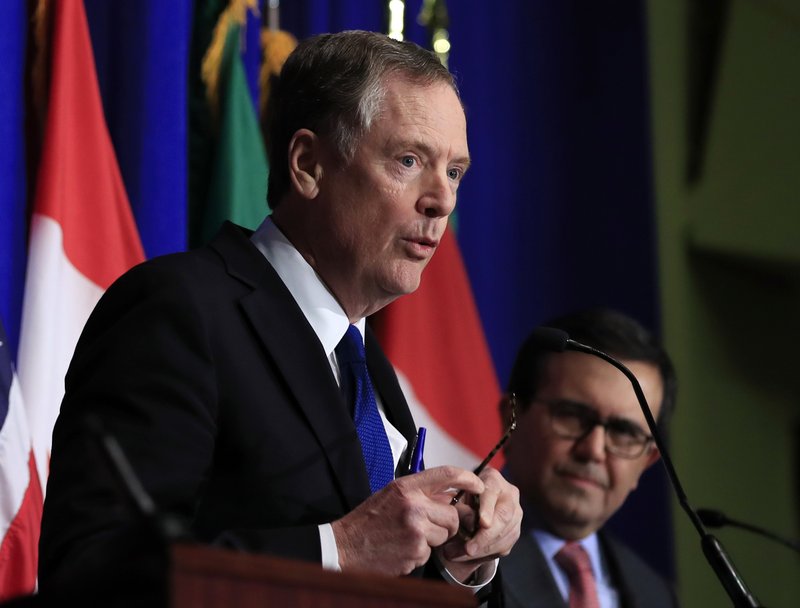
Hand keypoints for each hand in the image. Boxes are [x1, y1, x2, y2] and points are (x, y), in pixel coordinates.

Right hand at [332, 466, 483, 575]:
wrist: (345, 546)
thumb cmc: (369, 520)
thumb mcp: (392, 495)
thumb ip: (420, 491)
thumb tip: (450, 494)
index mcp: (407, 487)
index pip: (447, 474)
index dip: (468, 479)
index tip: (479, 485)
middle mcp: (413, 506)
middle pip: (453, 514)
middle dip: (447, 523)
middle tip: (429, 526)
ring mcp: (415, 530)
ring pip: (445, 534)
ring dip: (434, 539)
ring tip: (409, 537)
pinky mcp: (415, 552)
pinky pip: (431, 552)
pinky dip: (420, 553)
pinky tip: (403, 549)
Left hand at [436, 467, 521, 582]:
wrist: (472, 505)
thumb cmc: (460, 498)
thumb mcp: (456, 499)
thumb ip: (460, 509)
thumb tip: (464, 523)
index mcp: (492, 479)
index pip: (491, 492)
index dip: (487, 508)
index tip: (482, 523)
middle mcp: (509, 493)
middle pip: (503, 516)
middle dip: (486, 536)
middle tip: (469, 549)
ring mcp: (516, 512)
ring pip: (506, 534)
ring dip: (485, 548)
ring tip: (464, 554)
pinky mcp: (515, 529)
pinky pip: (506, 545)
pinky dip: (489, 553)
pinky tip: (473, 555)